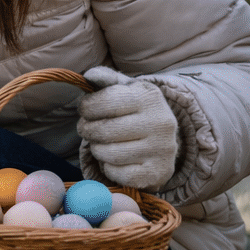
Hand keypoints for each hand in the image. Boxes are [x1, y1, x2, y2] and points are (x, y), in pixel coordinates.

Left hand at [77, 67, 178, 189]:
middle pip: (103, 130)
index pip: (103, 102)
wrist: (164, 140)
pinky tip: (113, 160)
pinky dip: (108, 168)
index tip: (85, 109)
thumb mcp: (126, 89)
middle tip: (86, 129)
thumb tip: (89, 76)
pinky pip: (117, 173)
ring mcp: (161, 150)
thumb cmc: (135, 111)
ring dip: (96, 149)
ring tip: (100, 143)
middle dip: (86, 130)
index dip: (86, 107)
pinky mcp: (157, 173)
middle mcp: (160, 123)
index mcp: (149, 97)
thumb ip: (106, 79)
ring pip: (107, 153)